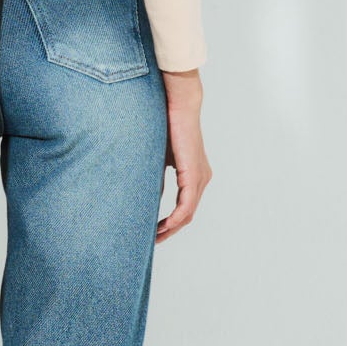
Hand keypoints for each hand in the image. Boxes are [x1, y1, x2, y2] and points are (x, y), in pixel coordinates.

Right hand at [156, 67, 210, 242]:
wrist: (177, 104)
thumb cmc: (165, 124)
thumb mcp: (157, 158)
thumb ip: (155, 178)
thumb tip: (145, 197)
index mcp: (195, 174)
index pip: (185, 206)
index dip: (170, 222)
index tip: (154, 231)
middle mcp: (202, 178)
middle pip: (187, 215)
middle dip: (169, 230)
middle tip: (152, 240)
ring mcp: (200, 177)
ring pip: (188, 213)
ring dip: (171, 228)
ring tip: (154, 237)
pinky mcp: (194, 175)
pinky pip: (187, 205)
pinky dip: (175, 218)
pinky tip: (163, 226)